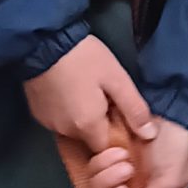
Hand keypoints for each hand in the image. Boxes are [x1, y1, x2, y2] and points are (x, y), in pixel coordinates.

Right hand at [24, 36, 158, 165]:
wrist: (42, 40)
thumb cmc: (84, 57)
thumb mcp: (117, 79)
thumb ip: (134, 109)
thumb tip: (149, 135)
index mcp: (87, 126)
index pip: (108, 148)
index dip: (117, 135)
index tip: (119, 114)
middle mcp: (66, 132)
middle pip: (90, 139)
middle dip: (100, 124)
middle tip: (105, 97)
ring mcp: (48, 124)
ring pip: (74, 130)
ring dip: (83, 117)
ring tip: (86, 91)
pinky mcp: (37, 114)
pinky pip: (59, 121)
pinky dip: (67, 112)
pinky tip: (70, 92)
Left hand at [93, 116, 187, 187]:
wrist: (171, 108)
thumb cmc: (179, 146)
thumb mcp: (172, 180)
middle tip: (125, 185)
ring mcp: (116, 174)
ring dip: (108, 176)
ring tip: (125, 160)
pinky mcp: (106, 156)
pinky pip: (93, 167)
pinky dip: (103, 162)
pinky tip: (117, 151)